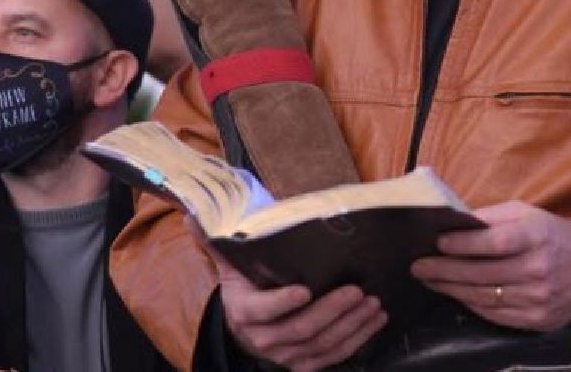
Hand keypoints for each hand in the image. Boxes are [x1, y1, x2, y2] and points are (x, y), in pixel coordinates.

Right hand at [182, 210, 387, 371]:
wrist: (246, 327)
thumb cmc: (246, 287)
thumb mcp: (231, 265)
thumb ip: (218, 240)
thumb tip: (194, 214)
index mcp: (244, 311)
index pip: (263, 310)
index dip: (283, 302)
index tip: (305, 289)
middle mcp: (263, 338)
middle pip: (301, 328)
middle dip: (332, 310)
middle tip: (357, 290)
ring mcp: (285, 355)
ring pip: (321, 344)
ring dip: (351, 325)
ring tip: (373, 303)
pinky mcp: (304, 364)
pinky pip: (334, 356)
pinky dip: (358, 339)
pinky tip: (376, 321)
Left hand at [411, 201, 570, 331]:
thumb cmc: (554, 234)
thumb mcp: (529, 213)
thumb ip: (492, 217)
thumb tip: (455, 223)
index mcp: (537, 236)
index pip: (494, 243)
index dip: (463, 244)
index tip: (437, 242)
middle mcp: (538, 269)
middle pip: (482, 274)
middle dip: (445, 270)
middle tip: (418, 266)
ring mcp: (538, 299)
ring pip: (484, 297)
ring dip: (451, 289)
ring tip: (430, 279)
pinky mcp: (537, 320)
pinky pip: (495, 314)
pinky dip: (471, 304)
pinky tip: (455, 293)